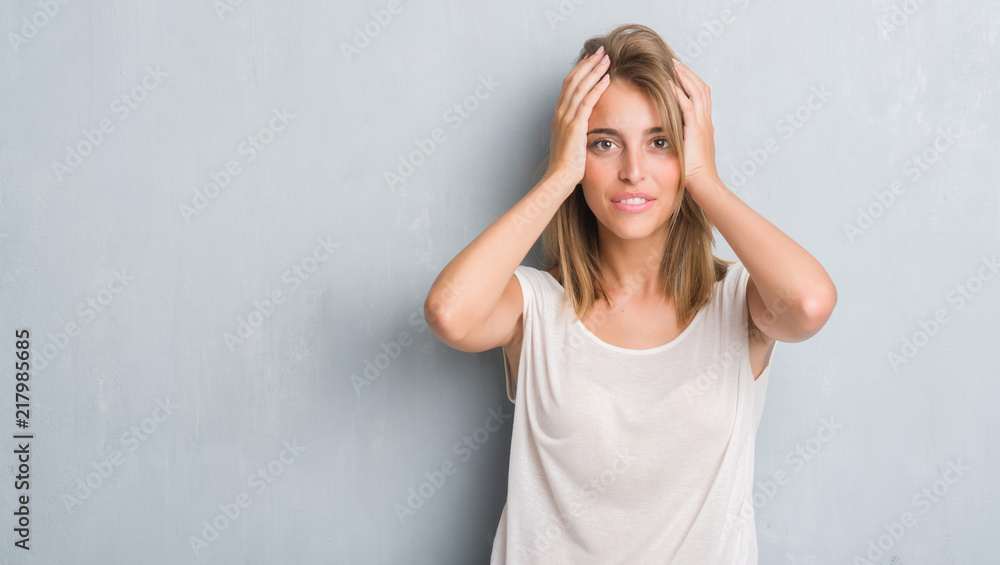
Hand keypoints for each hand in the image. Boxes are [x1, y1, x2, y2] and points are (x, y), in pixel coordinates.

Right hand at [544, 46, 611, 187]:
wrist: (559, 178)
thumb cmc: (566, 166)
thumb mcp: (571, 144)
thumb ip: (576, 131)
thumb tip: (586, 128)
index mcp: (559, 115)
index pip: (569, 85)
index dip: (580, 70)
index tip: (592, 60)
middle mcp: (560, 113)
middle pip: (573, 80)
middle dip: (588, 63)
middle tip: (601, 51)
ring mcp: (566, 118)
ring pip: (580, 86)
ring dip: (594, 70)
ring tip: (607, 58)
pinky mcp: (575, 126)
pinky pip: (587, 101)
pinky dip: (597, 88)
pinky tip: (606, 78)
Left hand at [669, 58, 719, 191]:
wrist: (703, 184)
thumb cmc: (694, 174)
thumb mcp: (688, 152)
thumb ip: (682, 140)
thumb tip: (670, 137)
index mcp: (705, 125)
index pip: (701, 96)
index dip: (691, 82)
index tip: (679, 73)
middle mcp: (706, 121)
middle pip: (701, 88)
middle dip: (688, 73)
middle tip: (674, 61)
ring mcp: (702, 124)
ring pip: (696, 92)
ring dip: (684, 76)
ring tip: (672, 64)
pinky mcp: (695, 130)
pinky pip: (687, 106)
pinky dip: (679, 92)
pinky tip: (669, 82)